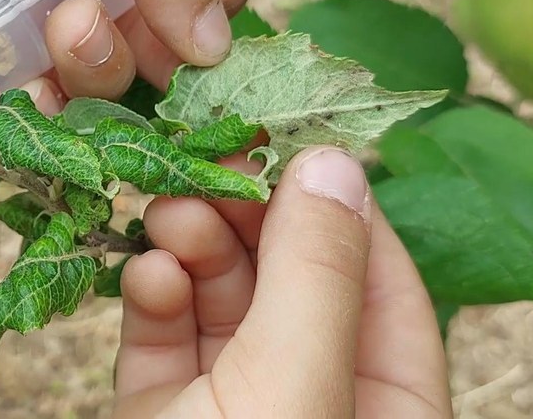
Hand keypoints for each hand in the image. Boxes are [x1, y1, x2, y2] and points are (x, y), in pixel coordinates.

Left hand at [0, 0, 253, 129]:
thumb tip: (217, 35)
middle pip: (157, 34)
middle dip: (167, 32)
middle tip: (157, 21)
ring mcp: (21, 40)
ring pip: (106, 86)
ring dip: (104, 61)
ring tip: (64, 25)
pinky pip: (44, 128)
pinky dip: (56, 115)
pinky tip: (39, 82)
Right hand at [114, 147, 451, 417]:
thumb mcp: (294, 383)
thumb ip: (316, 272)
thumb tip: (332, 159)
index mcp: (384, 404)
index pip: (381, 280)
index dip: (335, 203)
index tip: (282, 139)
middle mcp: (312, 392)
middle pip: (289, 275)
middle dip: (245, 215)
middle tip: (205, 164)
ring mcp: (233, 400)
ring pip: (220, 295)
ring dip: (192, 242)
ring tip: (167, 215)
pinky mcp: (162, 406)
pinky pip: (165, 333)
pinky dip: (155, 293)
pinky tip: (149, 274)